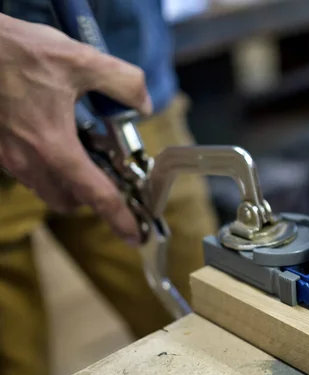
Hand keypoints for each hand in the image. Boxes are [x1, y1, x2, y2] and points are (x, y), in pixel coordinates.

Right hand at [0, 14, 151, 243]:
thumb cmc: (17, 52)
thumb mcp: (82, 59)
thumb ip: (123, 82)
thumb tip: (143, 104)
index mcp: (54, 146)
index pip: (96, 194)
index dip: (119, 218)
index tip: (134, 235)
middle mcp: (28, 160)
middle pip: (68, 201)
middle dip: (90, 198)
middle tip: (108, 177)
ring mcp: (7, 158)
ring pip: (45, 189)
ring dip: (67, 183)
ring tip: (82, 154)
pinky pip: (26, 172)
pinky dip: (46, 168)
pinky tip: (53, 137)